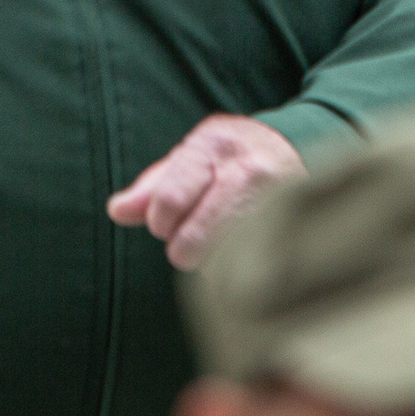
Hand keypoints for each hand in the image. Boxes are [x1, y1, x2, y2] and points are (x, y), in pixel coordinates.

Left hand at [107, 114, 302, 268]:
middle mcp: (247, 171)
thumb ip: (153, 187)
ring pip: (221, 261)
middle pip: (192, 240)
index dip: (160, 223)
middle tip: (192, 236)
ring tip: (223, 237)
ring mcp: (277, 201)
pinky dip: (241, 267)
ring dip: (213, 259)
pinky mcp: (294, 229)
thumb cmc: (232, 155)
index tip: (167, 222)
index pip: (168, 202)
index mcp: (212, 146)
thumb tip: (117, 212)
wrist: (297, 147)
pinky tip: (247, 245)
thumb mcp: (191, 156)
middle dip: (183, 247)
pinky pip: (251, 269)